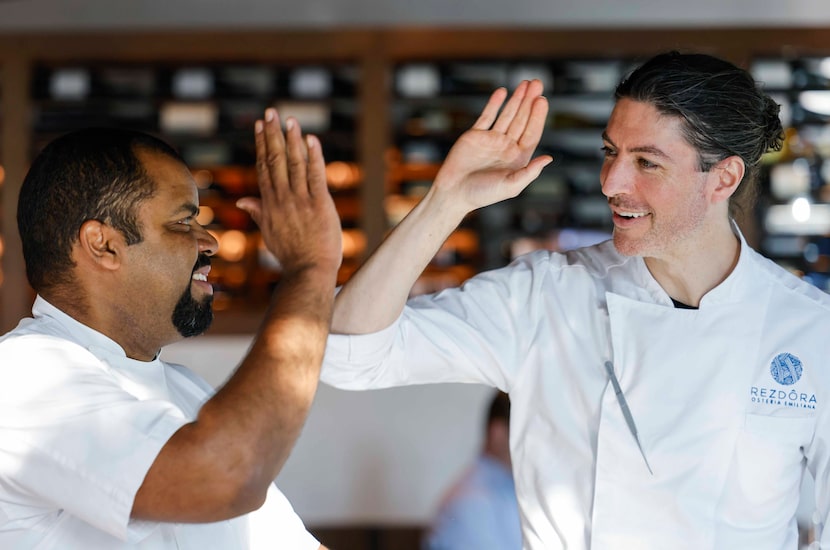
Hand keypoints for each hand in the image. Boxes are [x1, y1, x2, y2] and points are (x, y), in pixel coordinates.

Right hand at [237, 109, 341, 276]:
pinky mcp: (319, 205)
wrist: (308, 272)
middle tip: (271, 112)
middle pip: (275, 160)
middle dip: (273, 134)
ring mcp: (300, 201)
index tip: (261, 126)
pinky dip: (314, 156)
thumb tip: (243, 201)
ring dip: (292, 139)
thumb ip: (258, 212)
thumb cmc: (292, 254)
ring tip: (290, 119)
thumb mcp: (270, 233)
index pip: (264, 167)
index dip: (262, 144)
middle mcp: (282, 199)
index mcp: (270, 204)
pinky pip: (316, 176)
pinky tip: (312, 139)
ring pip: (294, 164)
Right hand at [431, 80, 552, 218]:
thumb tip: (549, 158)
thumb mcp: (511, 186)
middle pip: (522, 120)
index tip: (542, 100)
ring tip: (525, 83)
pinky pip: (487, 116)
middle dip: (529, 101)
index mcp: (517, 158)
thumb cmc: (483, 194)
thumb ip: (530, 172)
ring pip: (506, 115)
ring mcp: (491, 140)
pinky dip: (494, 104)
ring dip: (516, 99)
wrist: (453, 192)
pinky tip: (502, 92)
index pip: (531, 133)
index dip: (538, 116)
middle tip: (537, 83)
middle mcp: (506, 147)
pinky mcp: (475, 135)